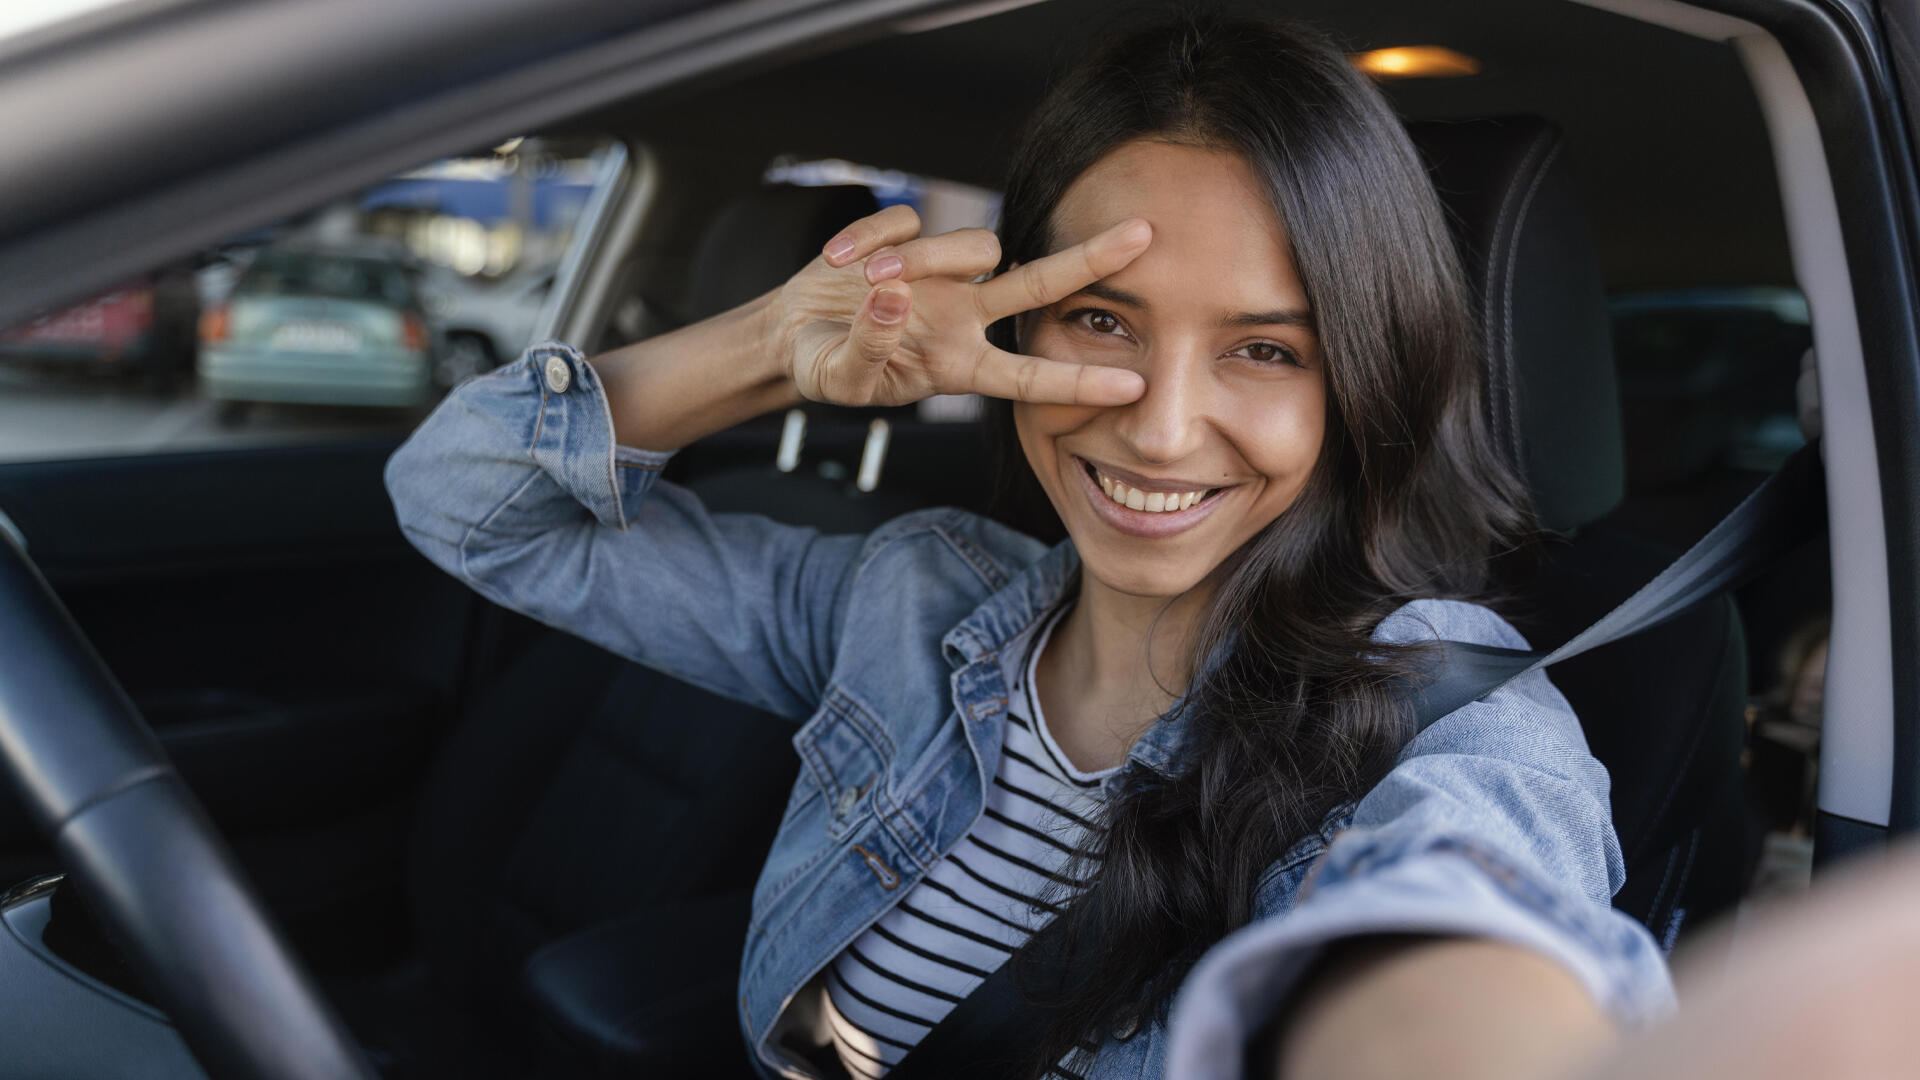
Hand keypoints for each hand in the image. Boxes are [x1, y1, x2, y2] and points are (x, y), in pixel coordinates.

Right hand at [770, 204, 1150, 407]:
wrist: (791, 332)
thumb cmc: (828, 366)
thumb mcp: (840, 379)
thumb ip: (866, 348)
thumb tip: (890, 297)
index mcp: (958, 366)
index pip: (1029, 377)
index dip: (1079, 382)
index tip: (1134, 386)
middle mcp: (963, 317)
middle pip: (1039, 285)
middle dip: (1090, 260)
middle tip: (1145, 235)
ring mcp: (940, 275)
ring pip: (973, 247)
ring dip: (925, 257)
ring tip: (866, 278)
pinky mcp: (908, 237)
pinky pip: (908, 221)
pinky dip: (872, 236)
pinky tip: (839, 259)